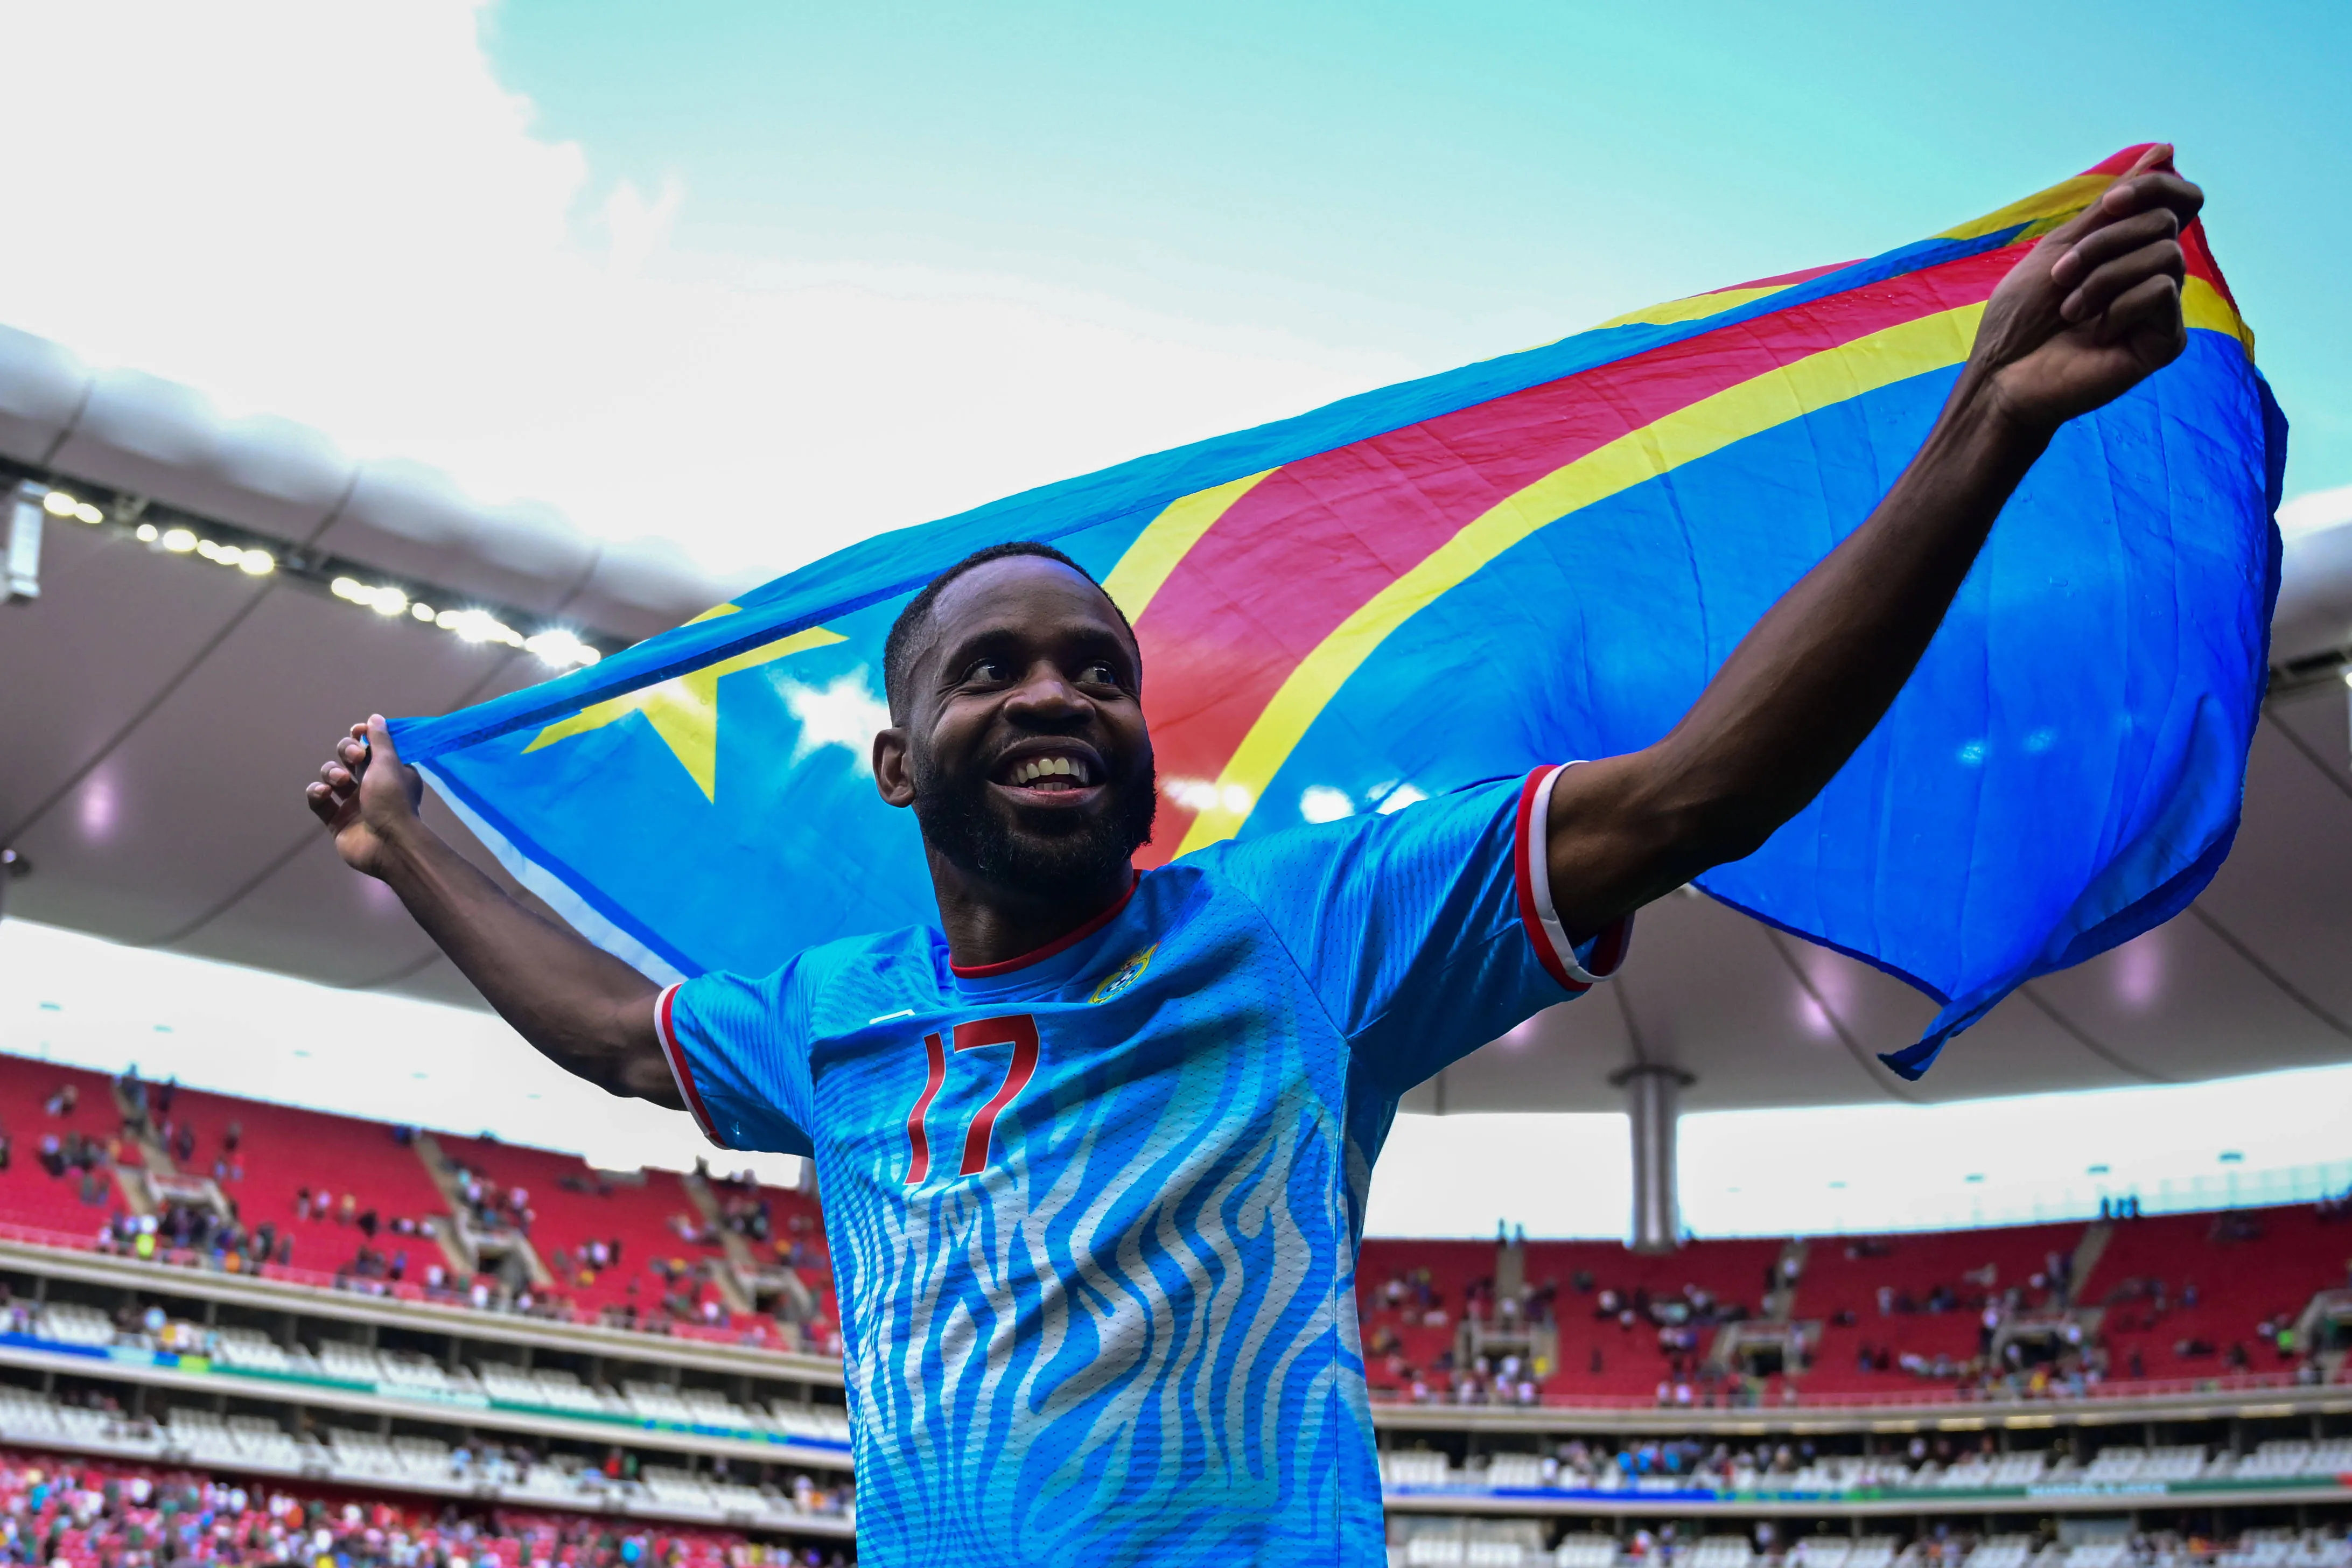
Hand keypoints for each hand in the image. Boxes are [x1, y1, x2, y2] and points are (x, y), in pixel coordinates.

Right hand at [304, 714, 424, 878]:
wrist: (389, 845)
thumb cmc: (393, 801)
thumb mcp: (389, 764)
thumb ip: (380, 740)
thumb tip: (375, 718)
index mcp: (390, 772)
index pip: (371, 747)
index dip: (361, 737)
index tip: (357, 731)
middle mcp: (372, 786)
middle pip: (348, 758)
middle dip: (346, 752)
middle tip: (353, 758)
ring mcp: (353, 804)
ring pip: (331, 777)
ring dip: (331, 773)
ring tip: (340, 782)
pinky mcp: (337, 821)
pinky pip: (319, 801)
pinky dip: (317, 793)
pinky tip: (324, 794)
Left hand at [1968, 144, 2202, 434]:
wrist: (2003, 375)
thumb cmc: (2022, 316)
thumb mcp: (2062, 246)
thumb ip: (2112, 206)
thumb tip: (2165, 150)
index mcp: (2132, 250)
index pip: (2179, 199)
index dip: (2153, 188)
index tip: (2110, 203)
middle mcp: (2154, 275)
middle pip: (2165, 221)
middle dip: (2102, 242)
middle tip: (2060, 276)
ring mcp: (2163, 309)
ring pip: (2165, 253)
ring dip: (2103, 275)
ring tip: (2069, 309)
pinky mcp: (2166, 341)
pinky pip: (2162, 291)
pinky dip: (2118, 305)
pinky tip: (2095, 333)